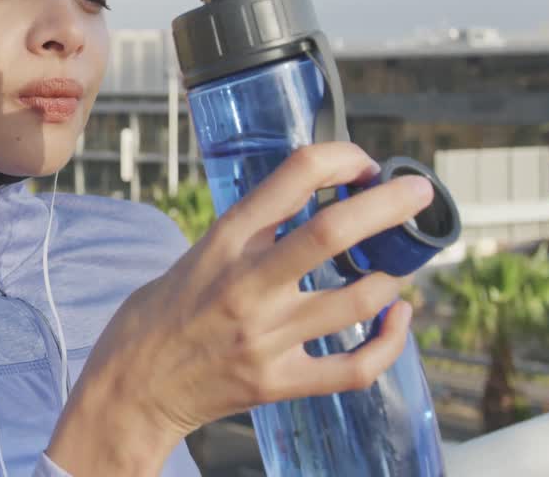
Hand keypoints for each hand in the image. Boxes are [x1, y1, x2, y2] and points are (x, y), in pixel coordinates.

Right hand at [49, 142, 430, 471]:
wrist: (129, 391)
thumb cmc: (155, 319)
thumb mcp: (193, 257)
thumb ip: (245, 236)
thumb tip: (304, 206)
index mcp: (222, 243)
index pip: (291, 178)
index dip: (339, 158)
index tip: (361, 163)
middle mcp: (247, 286)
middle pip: (333, 232)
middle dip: (389, 204)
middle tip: (419, 191)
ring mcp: (265, 338)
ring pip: (357, 299)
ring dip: (392, 276)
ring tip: (396, 266)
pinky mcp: (279, 383)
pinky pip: (355, 368)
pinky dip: (391, 342)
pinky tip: (398, 319)